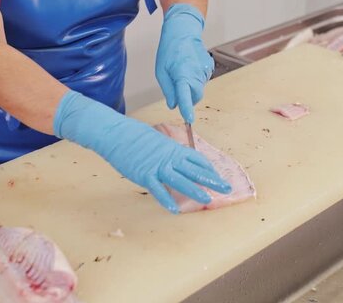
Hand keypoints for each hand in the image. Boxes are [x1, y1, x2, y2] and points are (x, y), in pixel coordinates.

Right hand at [53, 90, 230, 212]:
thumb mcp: (157, 140)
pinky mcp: (144, 174)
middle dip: (212, 180)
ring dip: (195, 191)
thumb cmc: (134, 135)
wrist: (115, 132)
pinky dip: (167, 200)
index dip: (209, 170)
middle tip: (227, 188)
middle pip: (195, 170)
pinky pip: (158, 189)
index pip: (197, 159)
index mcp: (173, 148)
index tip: (218, 177)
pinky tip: (175, 210)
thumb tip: (175, 159)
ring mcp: (157, 166)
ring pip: (180, 180)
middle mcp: (169, 158)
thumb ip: (168, 151)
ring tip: (208, 200)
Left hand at [156, 3, 213, 122]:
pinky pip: (201, 81)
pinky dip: (194, 80)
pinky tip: (188, 67)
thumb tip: (173, 105)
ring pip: (198, 89)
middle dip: (187, 98)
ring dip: (190, 87)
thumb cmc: (169, 50)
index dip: (186, 108)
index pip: (185, 95)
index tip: (188, 119)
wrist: (183, 31)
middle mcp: (197, 73)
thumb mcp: (161, 71)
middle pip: (195, 96)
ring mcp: (205, 71)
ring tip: (181, 70)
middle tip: (176, 85)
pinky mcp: (209, 68)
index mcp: (182, 73)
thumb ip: (168, 89)